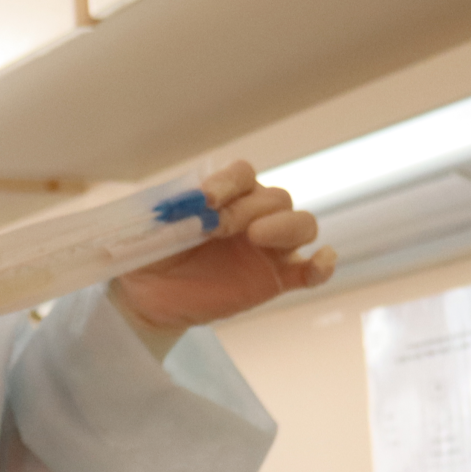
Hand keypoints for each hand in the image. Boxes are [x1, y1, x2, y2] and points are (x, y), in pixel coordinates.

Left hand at [109, 161, 335, 333]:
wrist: (147, 297)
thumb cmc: (149, 253)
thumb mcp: (149, 226)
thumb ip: (167, 210)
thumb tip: (182, 202)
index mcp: (225, 195)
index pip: (242, 174)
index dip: (229, 182)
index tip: (206, 199)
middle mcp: (254, 215)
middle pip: (275, 198)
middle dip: (249, 209)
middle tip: (219, 229)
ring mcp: (269, 247)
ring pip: (302, 224)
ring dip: (286, 226)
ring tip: (256, 238)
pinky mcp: (277, 278)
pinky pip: (311, 269)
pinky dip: (323, 264)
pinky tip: (320, 262)